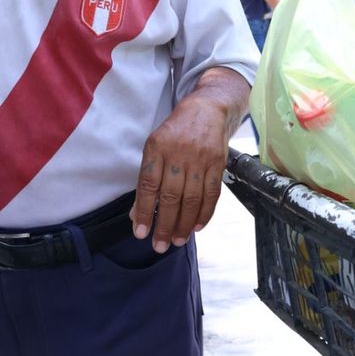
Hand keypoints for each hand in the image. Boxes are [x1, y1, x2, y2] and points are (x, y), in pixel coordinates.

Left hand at [131, 96, 229, 253]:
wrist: (208, 109)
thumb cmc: (175, 131)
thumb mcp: (154, 147)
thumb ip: (146, 179)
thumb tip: (136, 213)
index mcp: (157, 147)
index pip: (148, 185)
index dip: (144, 211)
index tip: (140, 233)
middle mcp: (179, 153)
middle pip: (171, 196)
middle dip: (165, 225)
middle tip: (160, 245)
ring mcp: (201, 159)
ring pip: (192, 199)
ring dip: (184, 224)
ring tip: (177, 241)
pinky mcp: (218, 163)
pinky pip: (212, 194)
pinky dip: (204, 213)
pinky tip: (196, 227)